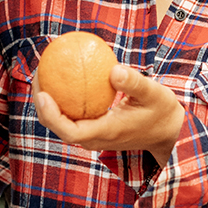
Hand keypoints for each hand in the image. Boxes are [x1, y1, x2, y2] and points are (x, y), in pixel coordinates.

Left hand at [35, 63, 184, 157]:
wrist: (168, 132)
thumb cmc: (161, 111)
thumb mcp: (154, 93)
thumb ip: (134, 82)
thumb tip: (113, 69)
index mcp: (106, 132)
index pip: (70, 131)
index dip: (52, 116)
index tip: (44, 94)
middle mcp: (95, 138)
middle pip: (57, 127)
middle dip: (42, 103)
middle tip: (39, 74)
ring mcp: (93, 136)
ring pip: (61, 123)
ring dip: (48, 101)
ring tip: (43, 73)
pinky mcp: (93, 130)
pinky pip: (71, 116)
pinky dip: (62, 99)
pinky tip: (60, 77)